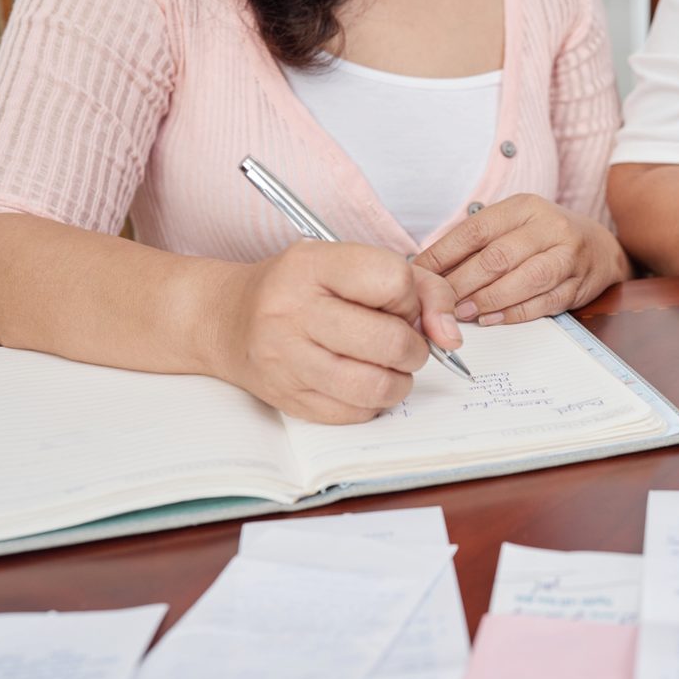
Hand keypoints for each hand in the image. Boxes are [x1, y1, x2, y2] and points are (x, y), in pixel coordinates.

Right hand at [216, 241, 461, 423]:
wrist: (228, 319)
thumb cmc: (305, 290)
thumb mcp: (355, 265)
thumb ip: (422, 288)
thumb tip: (450, 337)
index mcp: (313, 265)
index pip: (394, 280)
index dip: (410, 297)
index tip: (397, 303)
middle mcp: (293, 310)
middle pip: (391, 342)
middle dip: (414, 347)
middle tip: (403, 342)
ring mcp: (287, 359)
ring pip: (377, 386)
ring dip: (399, 381)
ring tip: (388, 367)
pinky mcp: (288, 398)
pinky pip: (357, 413)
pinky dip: (373, 402)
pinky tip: (362, 382)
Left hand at [413, 194, 631, 324]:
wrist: (600, 248)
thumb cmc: (545, 238)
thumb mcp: (514, 225)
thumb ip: (478, 242)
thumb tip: (428, 266)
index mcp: (525, 206)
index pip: (475, 229)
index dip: (444, 254)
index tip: (420, 273)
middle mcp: (549, 227)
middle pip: (497, 257)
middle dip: (462, 282)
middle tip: (438, 301)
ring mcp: (568, 256)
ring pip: (523, 280)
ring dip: (487, 300)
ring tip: (460, 313)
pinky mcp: (578, 285)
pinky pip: (543, 303)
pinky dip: (513, 313)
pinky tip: (491, 319)